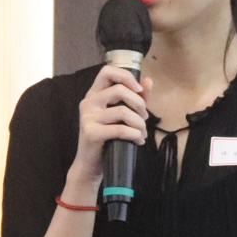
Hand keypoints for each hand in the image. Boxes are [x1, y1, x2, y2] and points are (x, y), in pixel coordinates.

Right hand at [70, 65, 152, 182]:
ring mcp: (88, 117)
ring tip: (142, 133)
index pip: (107, 71)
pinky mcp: (91, 132)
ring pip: (123, 111)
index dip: (126, 76)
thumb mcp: (121, 116)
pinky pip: (120, 129)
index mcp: (94, 94)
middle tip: (145, 118)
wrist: (91, 165)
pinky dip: (134, 134)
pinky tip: (138, 141)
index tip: (139, 90)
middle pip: (119, 90)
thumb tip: (148, 80)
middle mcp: (88, 102)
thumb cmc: (107, 139)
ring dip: (139, 123)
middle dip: (139, 104)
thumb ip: (135, 98)